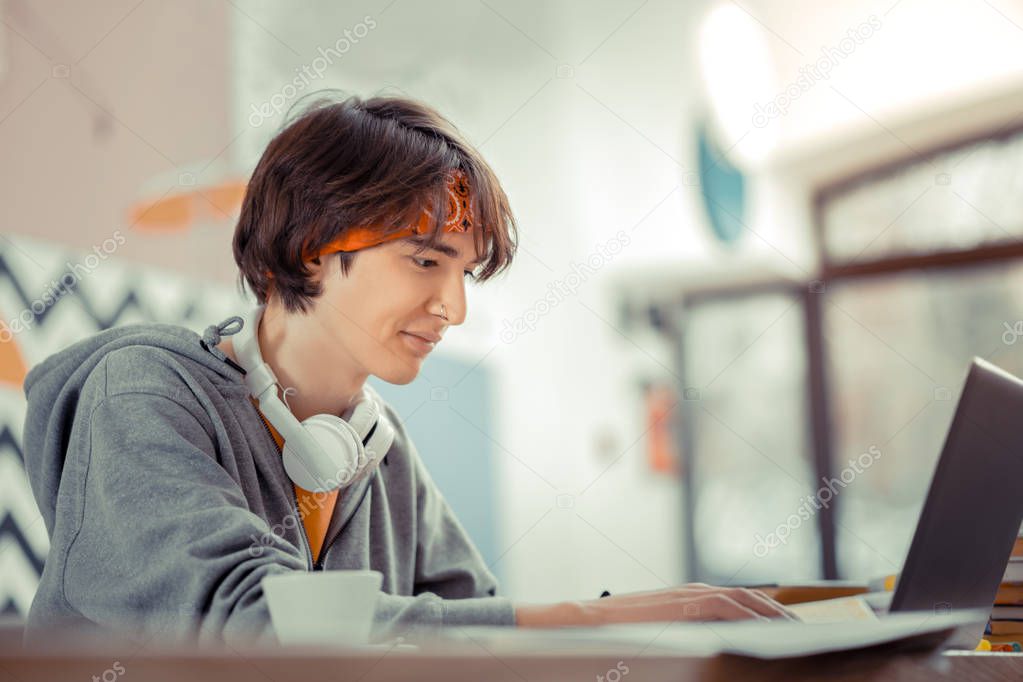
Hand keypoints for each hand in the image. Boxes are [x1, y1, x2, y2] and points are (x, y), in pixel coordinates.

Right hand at [515, 583, 798, 626]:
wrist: (583, 621)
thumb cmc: (618, 632)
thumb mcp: (661, 632)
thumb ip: (687, 633)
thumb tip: (714, 648)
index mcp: (690, 597)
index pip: (740, 600)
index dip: (767, 612)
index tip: (790, 628)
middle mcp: (694, 591)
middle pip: (749, 598)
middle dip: (779, 614)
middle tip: (806, 633)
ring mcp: (689, 595)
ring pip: (744, 600)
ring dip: (773, 614)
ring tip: (797, 633)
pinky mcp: (684, 604)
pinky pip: (728, 608)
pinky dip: (752, 616)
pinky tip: (769, 631)